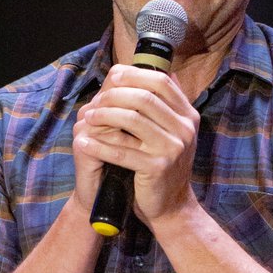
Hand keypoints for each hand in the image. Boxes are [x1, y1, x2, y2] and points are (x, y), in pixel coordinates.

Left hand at [72, 65, 199, 225]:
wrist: (171, 206)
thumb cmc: (163, 165)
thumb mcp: (171, 131)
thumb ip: (166, 102)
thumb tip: (157, 66)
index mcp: (188, 115)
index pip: (161, 81)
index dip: (134, 74)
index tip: (112, 77)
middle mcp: (185, 129)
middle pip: (144, 97)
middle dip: (113, 95)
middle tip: (95, 102)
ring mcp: (173, 148)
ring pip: (131, 119)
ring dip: (104, 116)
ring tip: (88, 118)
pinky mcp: (158, 167)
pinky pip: (122, 150)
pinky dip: (100, 145)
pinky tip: (85, 142)